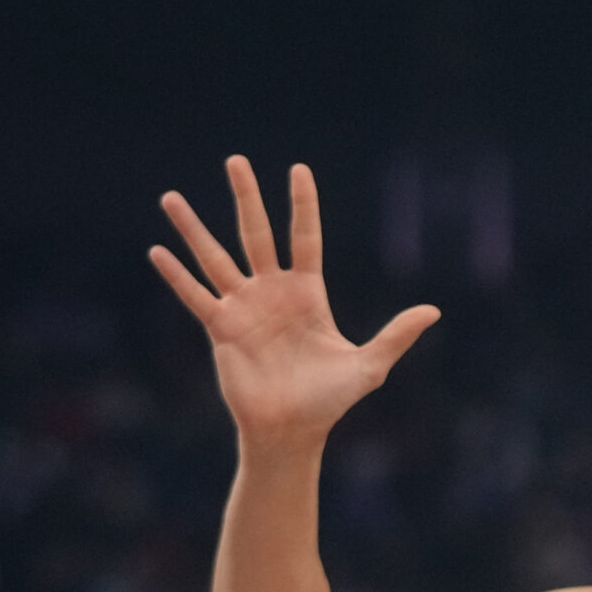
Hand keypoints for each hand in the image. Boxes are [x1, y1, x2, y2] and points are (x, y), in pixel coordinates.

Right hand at [150, 156, 438, 444]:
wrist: (293, 431)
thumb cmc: (330, 400)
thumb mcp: (369, 366)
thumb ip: (397, 335)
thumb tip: (434, 311)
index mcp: (308, 294)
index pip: (305, 238)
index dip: (303, 205)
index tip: (298, 169)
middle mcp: (273, 293)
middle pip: (256, 234)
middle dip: (246, 198)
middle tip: (235, 160)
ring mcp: (244, 308)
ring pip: (215, 258)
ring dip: (193, 228)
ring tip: (171, 197)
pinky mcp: (222, 329)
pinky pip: (196, 297)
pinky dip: (177, 276)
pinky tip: (157, 251)